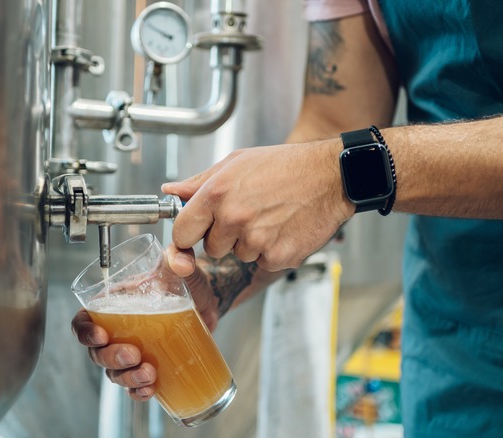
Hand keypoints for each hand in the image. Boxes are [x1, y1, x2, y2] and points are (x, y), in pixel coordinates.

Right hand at [70, 244, 219, 401]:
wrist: (209, 300)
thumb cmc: (186, 280)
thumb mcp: (180, 266)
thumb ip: (179, 255)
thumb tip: (181, 261)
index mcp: (113, 304)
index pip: (84, 321)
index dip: (85, 331)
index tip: (101, 335)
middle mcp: (117, 330)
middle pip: (97, 352)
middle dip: (110, 358)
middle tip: (133, 355)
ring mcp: (132, 350)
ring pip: (114, 372)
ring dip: (127, 378)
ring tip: (149, 374)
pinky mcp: (149, 365)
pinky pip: (135, 386)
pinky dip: (139, 392)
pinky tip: (151, 389)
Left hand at [162, 140, 353, 270]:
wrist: (330, 176)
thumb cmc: (284, 166)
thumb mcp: (236, 163)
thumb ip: (200, 181)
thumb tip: (172, 192)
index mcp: (216, 194)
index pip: (182, 232)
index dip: (188, 235)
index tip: (196, 232)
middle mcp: (233, 218)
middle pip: (211, 249)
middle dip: (225, 237)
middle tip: (248, 214)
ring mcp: (256, 240)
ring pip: (238, 256)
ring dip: (250, 243)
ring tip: (270, 217)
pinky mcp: (278, 256)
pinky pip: (262, 262)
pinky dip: (272, 251)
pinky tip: (284, 228)